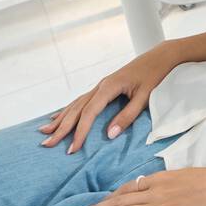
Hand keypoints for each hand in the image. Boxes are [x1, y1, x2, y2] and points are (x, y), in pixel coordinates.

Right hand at [39, 40, 185, 153]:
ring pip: (75, 104)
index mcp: (108, 87)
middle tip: (46, 144)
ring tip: (45, 132)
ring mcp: (100, 85)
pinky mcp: (104, 86)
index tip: (72, 149)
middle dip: (61, 128)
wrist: (160, 56)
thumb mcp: (144, 97)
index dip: (80, 132)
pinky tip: (59, 116)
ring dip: (60, 119)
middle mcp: (100, 86)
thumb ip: (127, 116)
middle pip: (76, 109)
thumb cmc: (154, 75)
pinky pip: (81, 100)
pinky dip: (68, 110)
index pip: (89, 113)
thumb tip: (109, 135)